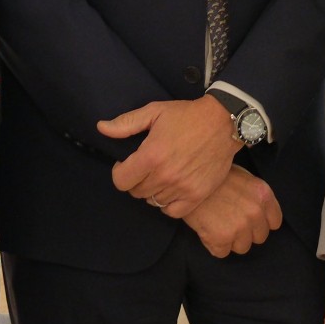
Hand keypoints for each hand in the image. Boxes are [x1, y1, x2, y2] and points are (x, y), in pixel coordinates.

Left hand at [99, 97, 240, 217]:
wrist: (223, 123)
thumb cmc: (187, 116)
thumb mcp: (154, 112)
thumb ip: (126, 123)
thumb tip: (101, 128)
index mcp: (151, 156)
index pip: (121, 181)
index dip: (120, 172)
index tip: (128, 163)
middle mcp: (165, 176)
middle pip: (136, 192)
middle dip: (136, 180)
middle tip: (146, 167)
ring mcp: (182, 188)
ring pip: (153, 201)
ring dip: (153, 190)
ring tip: (161, 175)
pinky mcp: (197, 195)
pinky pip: (172, 211)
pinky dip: (168, 203)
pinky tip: (171, 189)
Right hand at [182, 165, 281, 256]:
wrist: (185, 179)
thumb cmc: (211, 176)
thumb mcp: (241, 176)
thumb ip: (254, 196)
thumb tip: (259, 211)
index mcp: (263, 195)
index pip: (275, 222)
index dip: (261, 222)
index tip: (249, 219)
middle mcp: (255, 212)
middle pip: (259, 237)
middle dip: (245, 232)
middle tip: (228, 219)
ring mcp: (239, 226)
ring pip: (242, 247)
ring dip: (230, 240)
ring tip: (216, 223)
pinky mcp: (221, 238)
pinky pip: (222, 252)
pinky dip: (213, 244)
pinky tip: (206, 228)